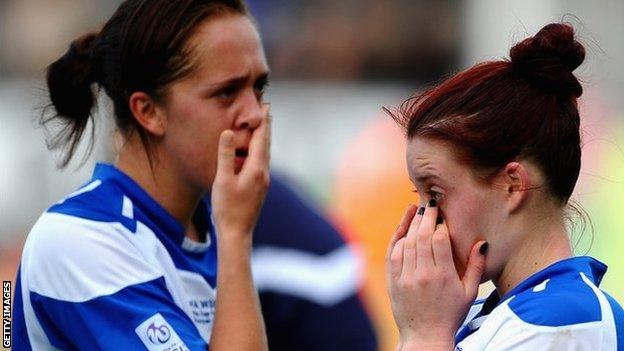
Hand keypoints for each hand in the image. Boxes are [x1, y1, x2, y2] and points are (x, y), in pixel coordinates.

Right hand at [211, 104, 270, 240]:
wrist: (237, 233)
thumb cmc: (227, 208)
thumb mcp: (222, 180)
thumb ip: (225, 155)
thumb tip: (228, 132)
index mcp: (256, 168)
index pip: (261, 138)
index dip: (263, 121)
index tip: (265, 105)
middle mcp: (264, 173)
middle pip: (266, 144)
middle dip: (266, 125)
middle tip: (267, 108)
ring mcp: (263, 182)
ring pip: (265, 154)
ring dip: (264, 138)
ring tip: (263, 125)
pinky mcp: (260, 188)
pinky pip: (262, 162)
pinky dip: (260, 150)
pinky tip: (257, 152)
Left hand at [386, 202, 486, 349]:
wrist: (425, 337)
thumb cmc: (451, 314)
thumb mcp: (469, 293)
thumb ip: (476, 266)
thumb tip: (482, 243)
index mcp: (443, 276)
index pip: (440, 239)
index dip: (441, 223)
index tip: (443, 213)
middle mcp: (422, 274)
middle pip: (421, 236)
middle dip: (426, 216)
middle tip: (430, 203)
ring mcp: (405, 277)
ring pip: (405, 242)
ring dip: (411, 223)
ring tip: (417, 210)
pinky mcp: (393, 281)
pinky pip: (392, 253)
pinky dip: (397, 238)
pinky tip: (403, 228)